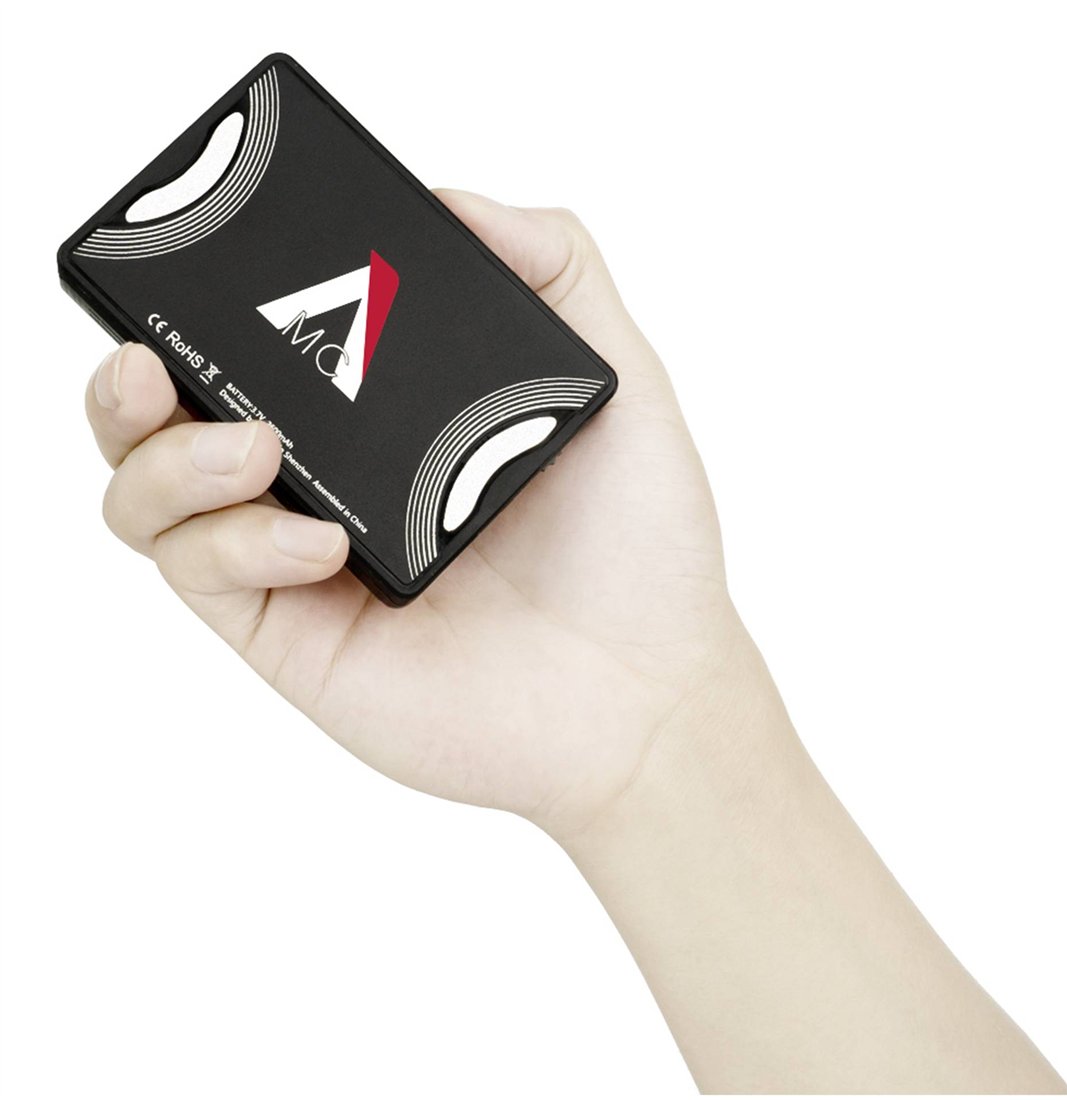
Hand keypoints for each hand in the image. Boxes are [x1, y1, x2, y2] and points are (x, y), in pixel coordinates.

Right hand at [85, 189, 741, 838]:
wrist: (646, 692)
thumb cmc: (642, 548)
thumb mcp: (619, 377)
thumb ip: (556, 266)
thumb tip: (449, 198)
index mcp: (386, 418)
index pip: (266, 348)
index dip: (213, 304)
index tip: (208, 262)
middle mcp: (330, 482)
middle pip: (174, 420)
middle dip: (133, 379)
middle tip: (150, 355)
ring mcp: (300, 560)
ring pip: (152, 497)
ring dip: (166, 458)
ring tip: (254, 445)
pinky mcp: (289, 635)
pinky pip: (200, 572)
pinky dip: (230, 540)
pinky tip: (317, 540)